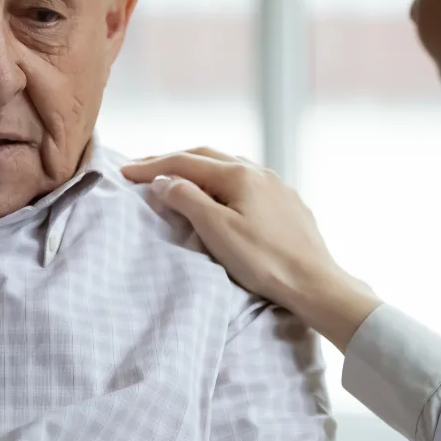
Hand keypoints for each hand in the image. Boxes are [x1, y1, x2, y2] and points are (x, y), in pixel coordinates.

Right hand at [121, 148, 381, 350]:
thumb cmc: (265, 261)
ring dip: (197, 168)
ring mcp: (275, 185)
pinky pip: (245, 181)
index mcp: (238, 175)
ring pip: (227, 166)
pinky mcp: (287, 203)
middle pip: (206, 156)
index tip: (124, 172)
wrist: (316, 284)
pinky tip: (218, 193)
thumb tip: (164, 180)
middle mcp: (258, 171)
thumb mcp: (218, 230)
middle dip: (172, 160)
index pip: (185, 162)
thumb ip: (188, 199)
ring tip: (176, 177)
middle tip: (143, 168)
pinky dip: (220, 181)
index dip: (152, 166)